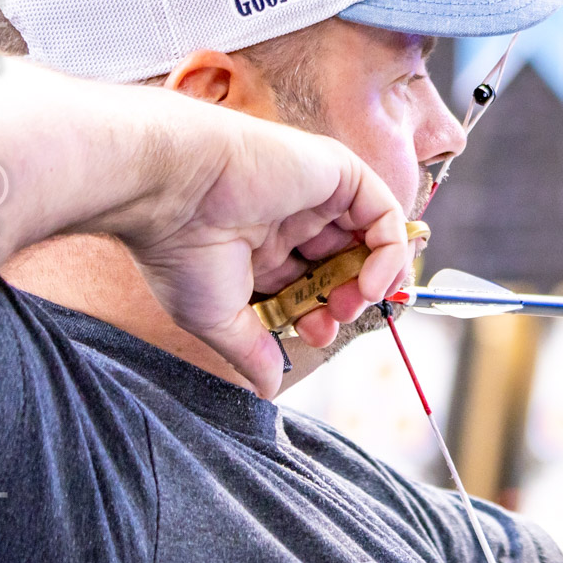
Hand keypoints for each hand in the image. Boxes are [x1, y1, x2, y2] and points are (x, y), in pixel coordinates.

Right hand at [120, 110, 408, 395]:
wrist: (172, 191)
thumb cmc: (179, 249)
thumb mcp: (217, 316)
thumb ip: (251, 351)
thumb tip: (267, 389)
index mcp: (259, 245)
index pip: (309, 283)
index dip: (321, 313)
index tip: (316, 335)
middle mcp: (290, 217)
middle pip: (343, 262)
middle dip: (350, 297)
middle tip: (339, 317)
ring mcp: (315, 194)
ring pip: (370, 237)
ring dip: (376, 276)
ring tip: (360, 300)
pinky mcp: (338, 173)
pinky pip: (385, 214)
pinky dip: (390, 251)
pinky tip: (371, 280)